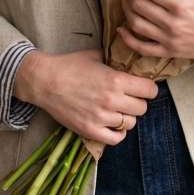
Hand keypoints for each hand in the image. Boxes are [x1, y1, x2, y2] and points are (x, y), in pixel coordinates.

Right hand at [14, 47, 157, 144]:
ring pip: (130, 123)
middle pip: (142, 108)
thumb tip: (129, 60)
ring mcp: (101, 117)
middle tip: (128, 98)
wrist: (44, 81)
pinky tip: (112, 124)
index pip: (149, 90)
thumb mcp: (96, 55)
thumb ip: (115, 60)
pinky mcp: (90, 130)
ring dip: (126, 117)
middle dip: (138, 102)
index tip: (143, 88)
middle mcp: (112, 100)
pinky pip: (116, 139)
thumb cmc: (69, 65)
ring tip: (117, 110)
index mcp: (116, 80)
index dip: (148, 88)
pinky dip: (117, 133)